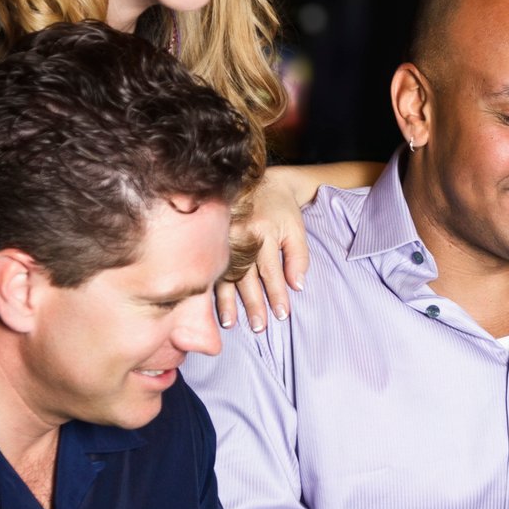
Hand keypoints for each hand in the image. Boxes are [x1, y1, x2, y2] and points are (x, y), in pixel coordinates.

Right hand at [217, 165, 314, 332]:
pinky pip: (213, 267)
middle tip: (259, 327)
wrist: (260, 182)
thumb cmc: (282, 209)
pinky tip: (210, 304)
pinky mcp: (213, 239)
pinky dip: (212, 287)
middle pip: (247, 278)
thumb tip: (297, 286)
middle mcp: (239, 236)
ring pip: (226, 275)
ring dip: (228, 302)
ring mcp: (222, 237)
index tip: (281, 314)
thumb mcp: (296, 229)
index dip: (276, 294)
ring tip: (231, 323)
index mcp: (262, 232)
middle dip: (253, 304)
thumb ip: (299, 257)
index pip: (271, 271)